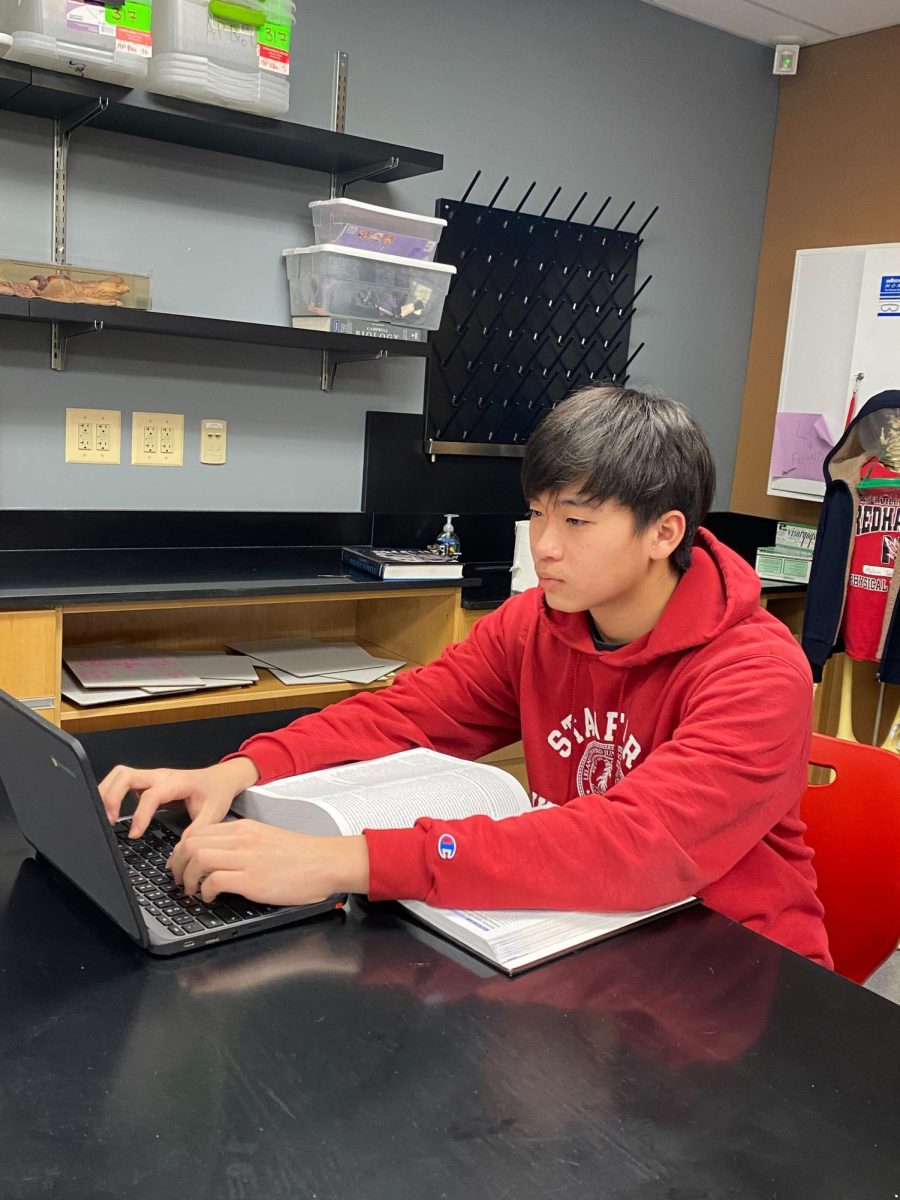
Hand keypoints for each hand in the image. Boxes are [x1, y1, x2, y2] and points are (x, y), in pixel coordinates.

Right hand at [98, 757, 259, 837]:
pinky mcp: (147, 782)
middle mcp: (161, 776)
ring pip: (120, 775)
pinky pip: (123, 781)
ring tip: (104, 817)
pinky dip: (111, 793)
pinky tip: (111, 811)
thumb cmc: (217, 793)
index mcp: (178, 782)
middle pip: (126, 776)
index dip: (140, 815)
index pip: (151, 795)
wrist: (221, 779)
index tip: (135, 835)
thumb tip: (175, 857)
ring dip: (107, 792)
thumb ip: (195, 835)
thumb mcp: (212, 815)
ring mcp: (152, 777)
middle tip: (109, 821)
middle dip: (112, 797)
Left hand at [168, 819, 369, 905]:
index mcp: (244, 828)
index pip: (198, 831)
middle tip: (179, 879)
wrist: (327, 862)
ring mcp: (246, 858)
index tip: (180, 863)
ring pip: (197, 858)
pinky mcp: (252, 880)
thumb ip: (242, 843)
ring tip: (191, 890)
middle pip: (191, 842)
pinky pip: (213, 880)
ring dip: (187, 877)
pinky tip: (210, 898)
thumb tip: (219, 856)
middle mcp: (241, 839)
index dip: (181, 850)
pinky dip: (204, 891)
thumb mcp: (267, 839)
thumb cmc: (303, 856)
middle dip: (177, 864)